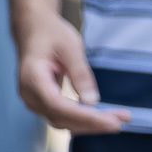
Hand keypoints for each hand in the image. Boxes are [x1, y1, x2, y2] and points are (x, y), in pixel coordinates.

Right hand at [13, 9, 127, 133]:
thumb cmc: (50, 33)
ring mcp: (33, 101)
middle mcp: (29, 95)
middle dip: (93, 122)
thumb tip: (92, 101)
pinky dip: (83, 118)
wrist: (33, 29)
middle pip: (62, 118)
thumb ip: (80, 73)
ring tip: (118, 118)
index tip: (111, 121)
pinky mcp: (42, 103)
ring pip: (63, 122)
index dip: (84, 117)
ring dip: (90, 123)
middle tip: (122, 119)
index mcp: (32, 78)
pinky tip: (102, 116)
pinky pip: (63, 116)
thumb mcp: (69, 46)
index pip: (58, 105)